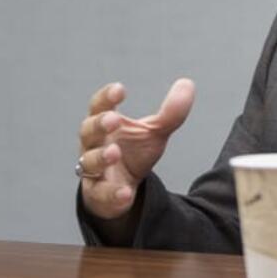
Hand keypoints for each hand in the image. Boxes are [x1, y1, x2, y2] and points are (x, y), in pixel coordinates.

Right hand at [77, 78, 194, 220]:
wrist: (123, 188)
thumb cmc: (133, 152)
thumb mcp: (153, 132)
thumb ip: (170, 112)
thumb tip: (188, 84)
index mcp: (105, 124)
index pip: (99, 106)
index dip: (106, 97)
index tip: (119, 89)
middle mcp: (94, 144)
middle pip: (88, 131)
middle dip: (99, 124)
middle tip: (113, 119)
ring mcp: (93, 170)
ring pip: (89, 162)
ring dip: (101, 157)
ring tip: (115, 152)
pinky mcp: (98, 194)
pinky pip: (101, 193)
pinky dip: (112, 192)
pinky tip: (125, 192)